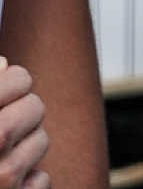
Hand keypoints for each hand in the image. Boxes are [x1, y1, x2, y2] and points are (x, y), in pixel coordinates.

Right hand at [0, 58, 48, 188]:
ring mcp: (3, 177)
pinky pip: (41, 179)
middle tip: (3, 129)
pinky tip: (5, 187)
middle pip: (36, 106)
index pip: (20, 78)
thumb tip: (4, 64)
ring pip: (41, 141)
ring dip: (26, 149)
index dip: (15, 84)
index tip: (2, 97)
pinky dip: (29, 182)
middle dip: (25, 115)